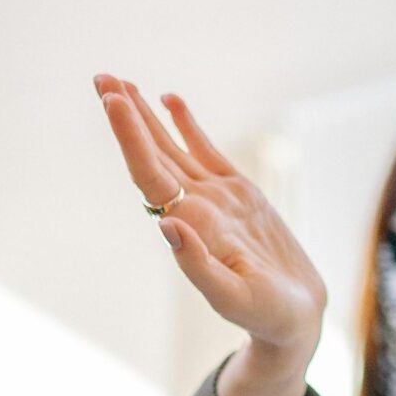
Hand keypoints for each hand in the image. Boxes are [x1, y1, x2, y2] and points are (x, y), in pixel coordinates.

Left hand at [97, 75, 325, 395]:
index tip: (112, 100)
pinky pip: (206, 152)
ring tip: (119, 82)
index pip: (151, 173)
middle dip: (126, 116)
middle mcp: (196, 207)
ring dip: (146, 116)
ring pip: (173, 148)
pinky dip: (187, 125)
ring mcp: (217, 198)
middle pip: (152, 154)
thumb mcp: (233, 299)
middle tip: (100, 77)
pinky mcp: (240, 194)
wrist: (295, 319)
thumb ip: (198, 266)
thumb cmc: (266, 315)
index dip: (130, 137)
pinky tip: (170, 100)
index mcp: (192, 227)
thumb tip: (168, 224)